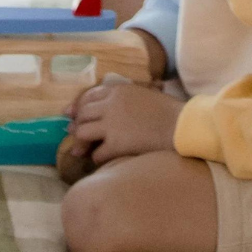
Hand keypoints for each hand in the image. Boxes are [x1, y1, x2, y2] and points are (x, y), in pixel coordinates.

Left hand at [64, 82, 183, 165]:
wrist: (181, 127)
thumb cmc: (169, 111)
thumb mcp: (145, 94)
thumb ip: (125, 97)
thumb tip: (109, 107)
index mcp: (118, 90)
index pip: (88, 96)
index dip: (77, 106)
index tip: (70, 114)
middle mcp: (111, 105)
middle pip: (82, 114)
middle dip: (76, 126)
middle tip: (73, 135)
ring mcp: (112, 124)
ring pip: (82, 133)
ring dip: (80, 143)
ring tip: (79, 152)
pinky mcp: (116, 144)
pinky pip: (96, 153)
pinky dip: (96, 158)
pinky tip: (102, 160)